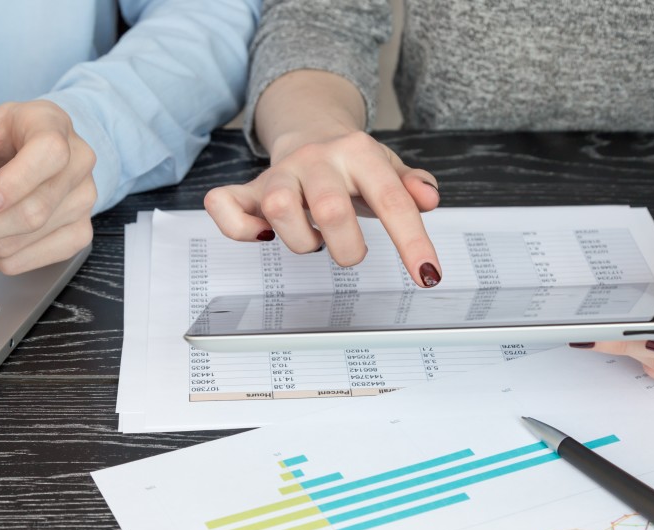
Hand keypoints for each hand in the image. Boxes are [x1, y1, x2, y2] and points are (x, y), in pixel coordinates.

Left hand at [0, 99, 96, 273]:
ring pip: (34, 236)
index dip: (17, 182)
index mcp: (51, 123)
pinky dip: (4, 259)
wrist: (25, 145)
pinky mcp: (81, 230)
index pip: (49, 153)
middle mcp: (78, 161)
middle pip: (36, 209)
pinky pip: (40, 259)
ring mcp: (84, 199)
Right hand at [204, 130, 443, 286]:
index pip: (391, 200)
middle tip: (349, 253)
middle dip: (348, 249)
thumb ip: (412, 184)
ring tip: (314, 240)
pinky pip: (224, 205)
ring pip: (279, 209)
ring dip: (301, 241)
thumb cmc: (353, 165)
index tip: (428, 275)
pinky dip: (240, 230)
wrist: (310, 130)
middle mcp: (316, 159)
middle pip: (331, 210)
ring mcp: (280, 173)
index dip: (412, 242)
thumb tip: (428, 198)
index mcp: (358, 152)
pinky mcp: (249, 188)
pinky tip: (264, 236)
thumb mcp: (389, 169)